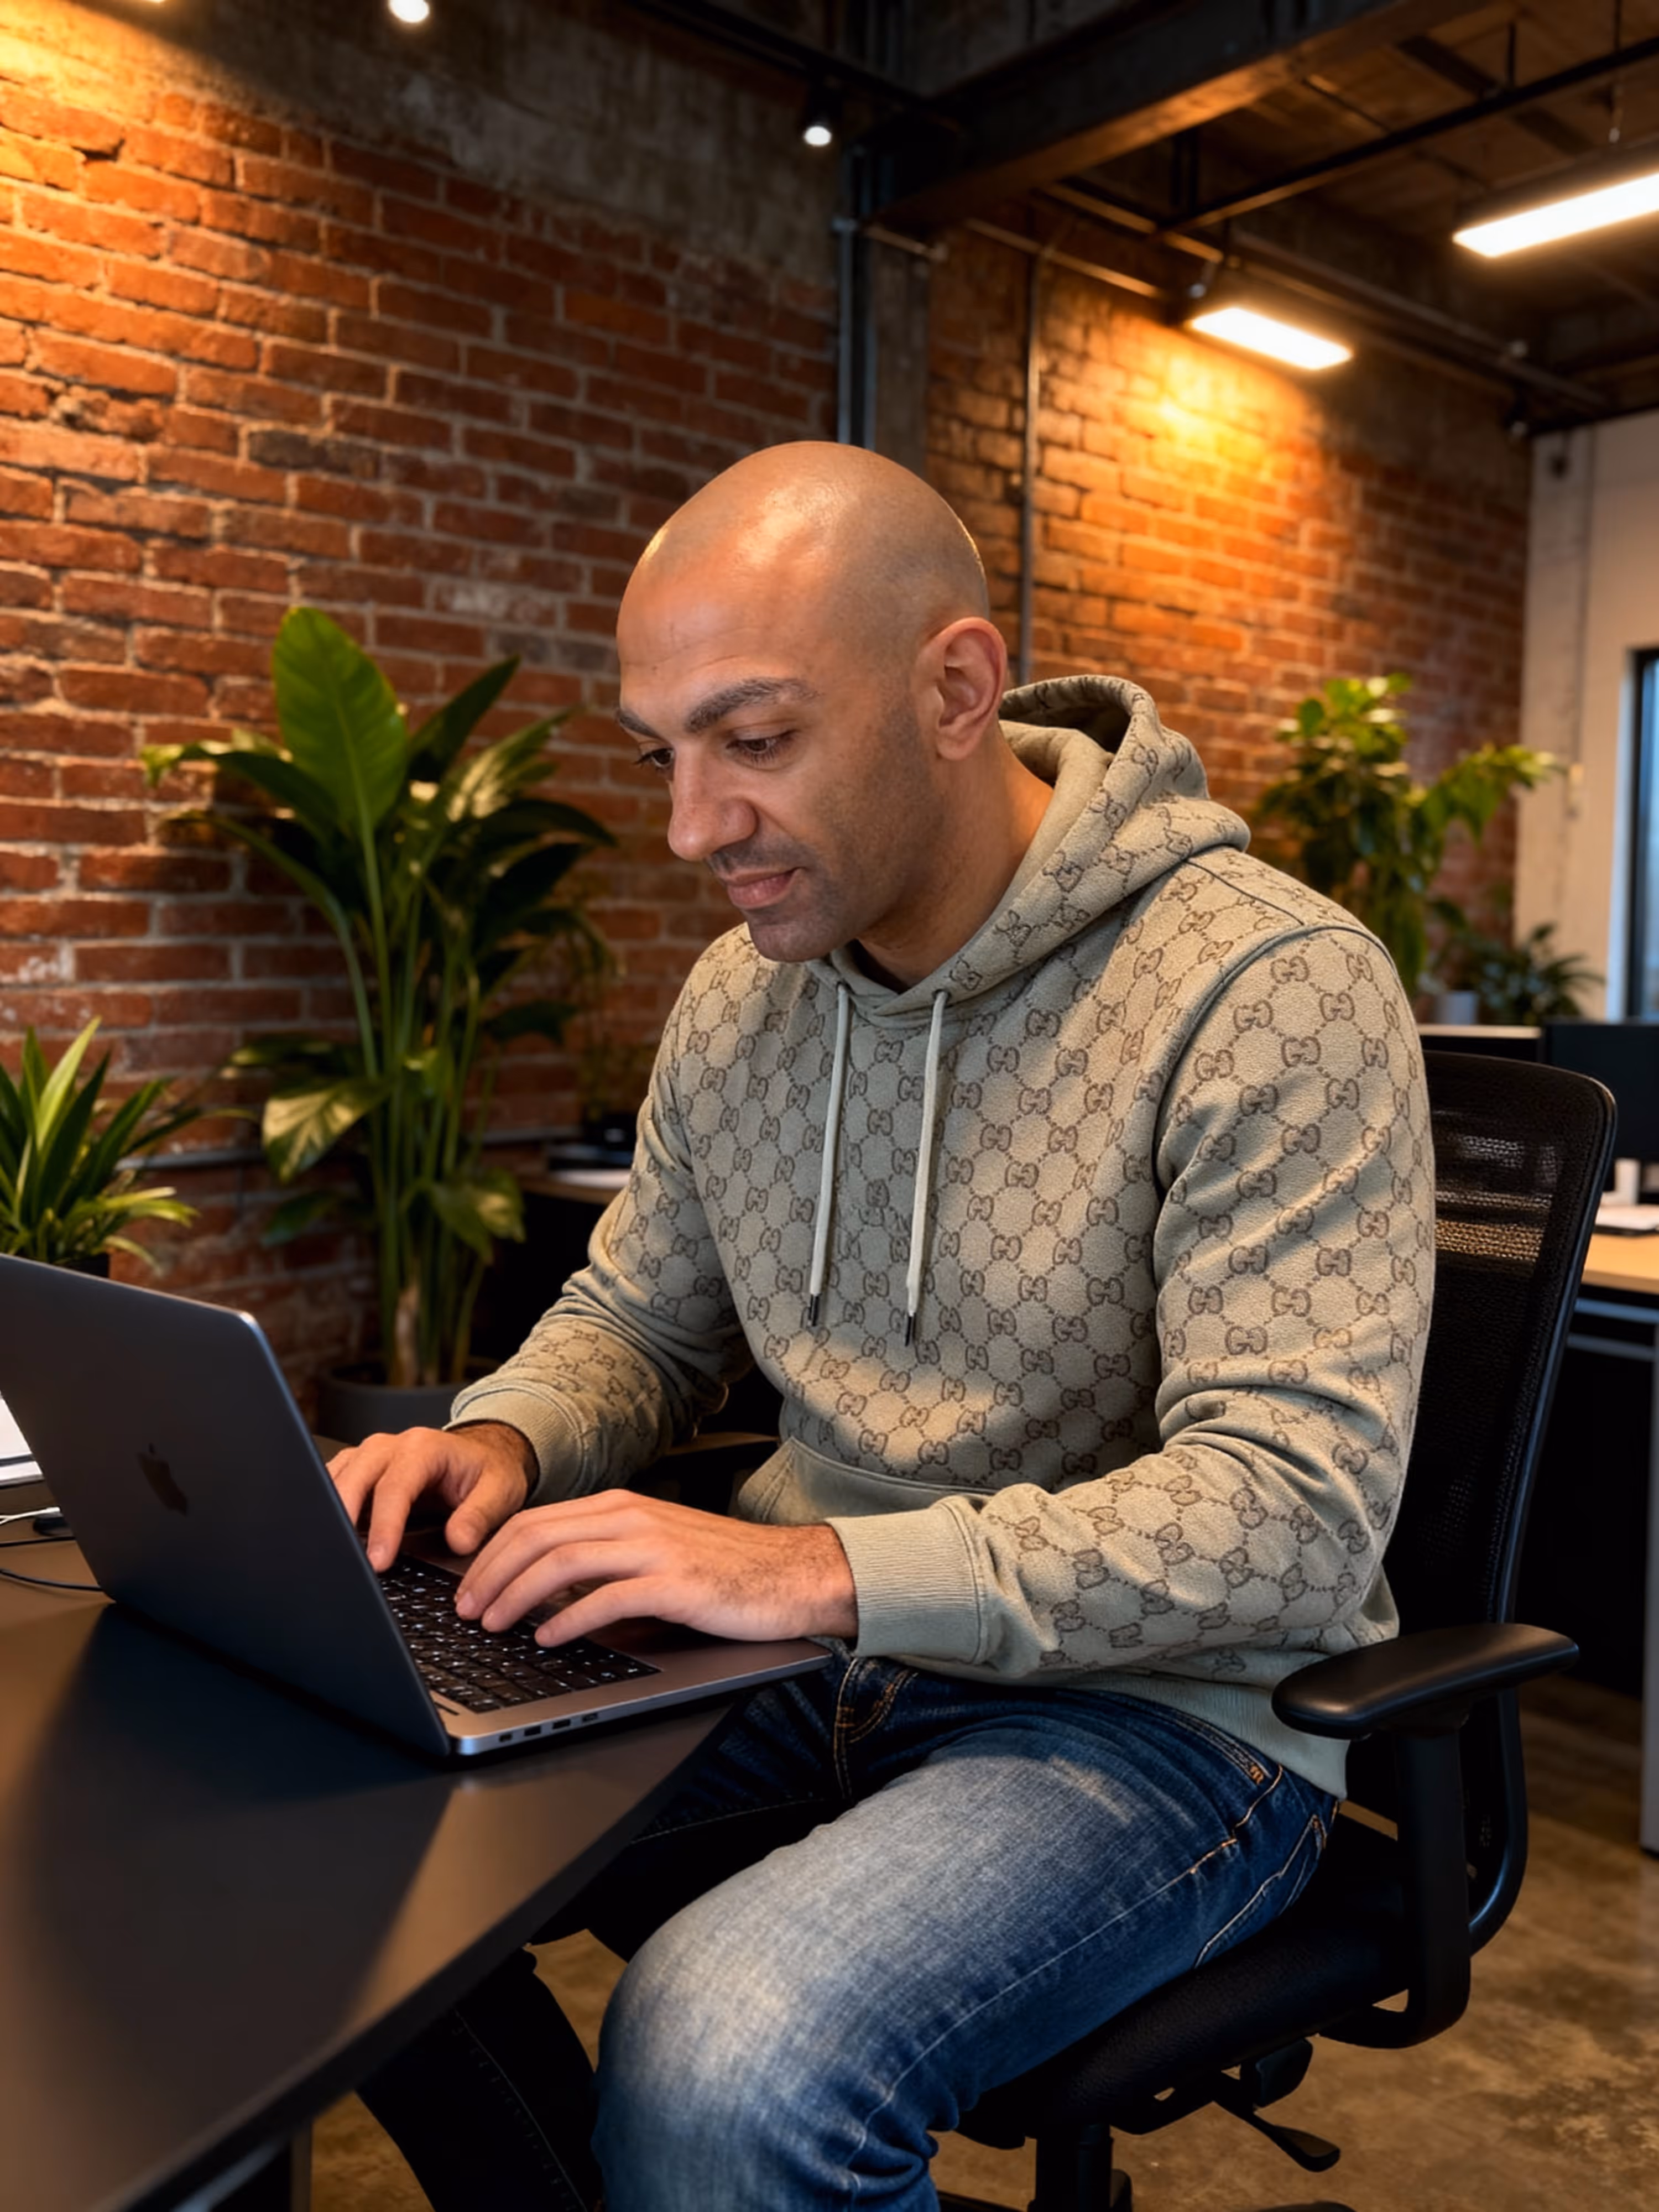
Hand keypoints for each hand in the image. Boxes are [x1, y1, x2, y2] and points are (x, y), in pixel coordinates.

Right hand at [328, 1422, 535, 1569]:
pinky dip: (326, 1507)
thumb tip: (458, 1541)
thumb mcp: (499, 1491)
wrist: (483, 1453)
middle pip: (355, 1477)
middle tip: (344, 1559)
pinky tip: (326, 1535)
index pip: (395, 1487)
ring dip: (330, 1511)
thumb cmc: (488, 1471)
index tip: (378, 1561)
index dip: (385, 1525)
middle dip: (345, 1517)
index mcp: (424, 1448)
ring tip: (330, 1551)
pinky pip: (332, 1482)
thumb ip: (479, 1516)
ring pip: (336, 1477)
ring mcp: (370, 1455)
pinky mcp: (359, 1469)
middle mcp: (391, 1446)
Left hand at [454, 1489, 858, 1646]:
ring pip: (560, 1563)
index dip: (491, 1554)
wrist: (793, 1573)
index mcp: (622, 1507)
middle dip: (489, 1575)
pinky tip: (547, 1639)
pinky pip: (605, 1599)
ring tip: (492, 1624)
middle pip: (536, 1537)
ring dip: (515, 1596)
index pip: (535, 1521)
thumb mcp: (657, 1550)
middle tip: (465, 1610)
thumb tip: (546, 1592)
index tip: (467, 1586)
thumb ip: (606, 1559)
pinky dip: (566, 1619)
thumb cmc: (726, 1568)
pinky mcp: (675, 1583)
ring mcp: (654, 1548)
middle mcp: (632, 1518)